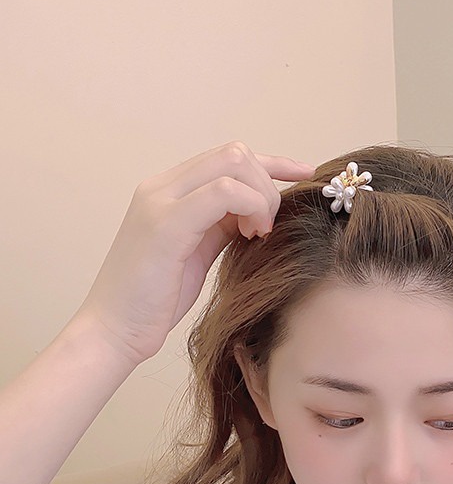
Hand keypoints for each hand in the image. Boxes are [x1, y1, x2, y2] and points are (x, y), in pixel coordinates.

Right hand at [75, 141, 315, 364]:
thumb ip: (223, 225)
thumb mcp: (198, 252)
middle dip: (268, 184)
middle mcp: (162, 186)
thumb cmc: (156, 299)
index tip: (304, 176)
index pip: (227, 158)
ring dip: (262, 196)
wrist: (116, 329)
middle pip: (234, 153)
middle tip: (270, 227)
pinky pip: (223, 192)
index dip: (272, 164)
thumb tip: (259, 212)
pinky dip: (251, 207)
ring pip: (232, 163)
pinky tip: (254, 235)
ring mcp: (161, 200)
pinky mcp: (166, 223)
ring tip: (261, 233)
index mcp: (169, 191)